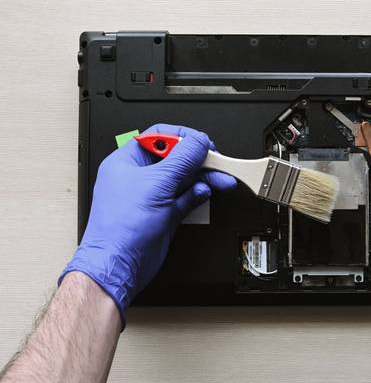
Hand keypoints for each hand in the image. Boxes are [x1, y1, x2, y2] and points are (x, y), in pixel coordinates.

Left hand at [59, 124, 235, 326]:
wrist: (120, 264)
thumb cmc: (121, 227)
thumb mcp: (156, 183)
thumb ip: (182, 160)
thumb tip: (197, 142)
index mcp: (128, 161)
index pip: (159, 137)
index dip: (182, 137)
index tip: (201, 142)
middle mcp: (140, 177)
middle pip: (176, 158)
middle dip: (198, 159)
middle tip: (216, 161)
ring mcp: (153, 196)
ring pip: (184, 178)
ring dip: (204, 177)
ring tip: (221, 178)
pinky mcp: (164, 214)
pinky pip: (186, 198)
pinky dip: (198, 194)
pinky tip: (205, 192)